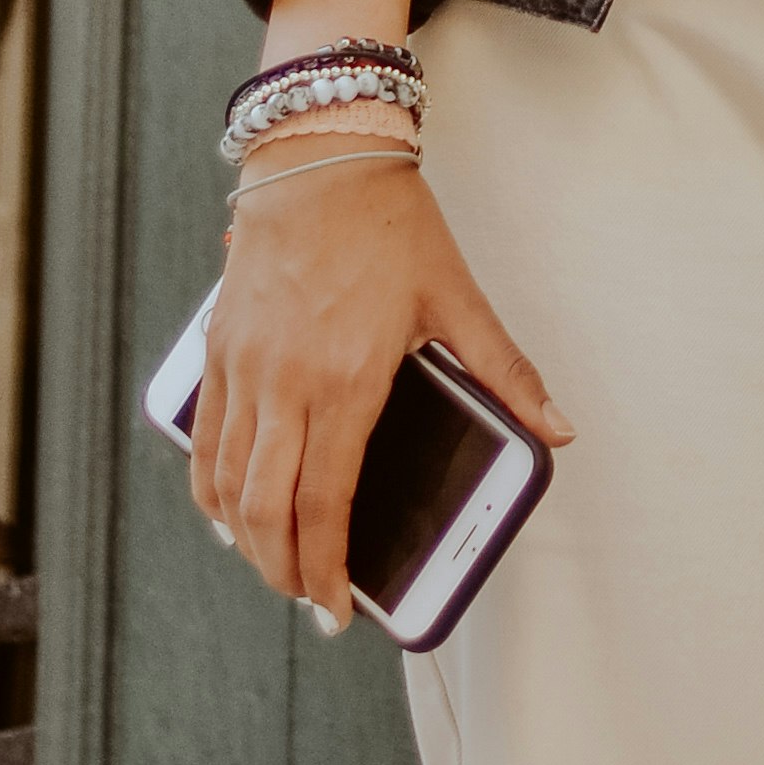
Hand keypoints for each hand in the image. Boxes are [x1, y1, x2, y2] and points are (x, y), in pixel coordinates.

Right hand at [191, 150, 569, 629]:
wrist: (322, 156)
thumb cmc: (391, 225)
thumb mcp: (457, 298)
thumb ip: (505, 372)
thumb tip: (558, 429)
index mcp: (346, 381)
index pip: (326, 503)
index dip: (325, 568)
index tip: (335, 608)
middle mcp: (284, 383)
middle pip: (265, 510)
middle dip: (282, 569)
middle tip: (306, 598)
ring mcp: (243, 367)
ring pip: (225, 484)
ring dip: (244, 538)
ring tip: (273, 562)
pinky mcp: (218, 348)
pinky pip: (205, 441)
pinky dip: (212, 489)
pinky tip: (229, 508)